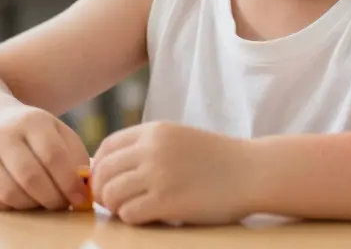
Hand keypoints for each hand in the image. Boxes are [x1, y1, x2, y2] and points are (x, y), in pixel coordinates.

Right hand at [0, 106, 91, 211]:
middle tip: (63, 204)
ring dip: (33, 205)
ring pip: (10, 192)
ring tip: (45, 201)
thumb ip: (76, 157)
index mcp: (33, 121)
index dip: (69, 182)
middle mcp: (5, 136)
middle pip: (30, 176)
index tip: (81, 199)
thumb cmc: (36, 134)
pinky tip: (25, 199)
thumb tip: (84, 189)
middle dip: (52, 198)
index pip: (53, 155)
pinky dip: (13, 208)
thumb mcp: (59, 133)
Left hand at [91, 121, 255, 224]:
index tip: (105, 181)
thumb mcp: (180, 138)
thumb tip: (113, 168)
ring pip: (112, 194)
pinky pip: (129, 213)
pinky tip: (147, 216)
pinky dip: (131, 218)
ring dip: (116, 206)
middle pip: (104, 172)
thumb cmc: (218, 159)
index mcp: (154, 131)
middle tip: (112, 202)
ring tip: (130, 210)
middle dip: (102, 191)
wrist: (252, 172)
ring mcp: (158, 175)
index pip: (107, 147)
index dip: (98, 167)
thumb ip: (149, 147)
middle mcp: (152, 149)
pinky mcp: (166, 201)